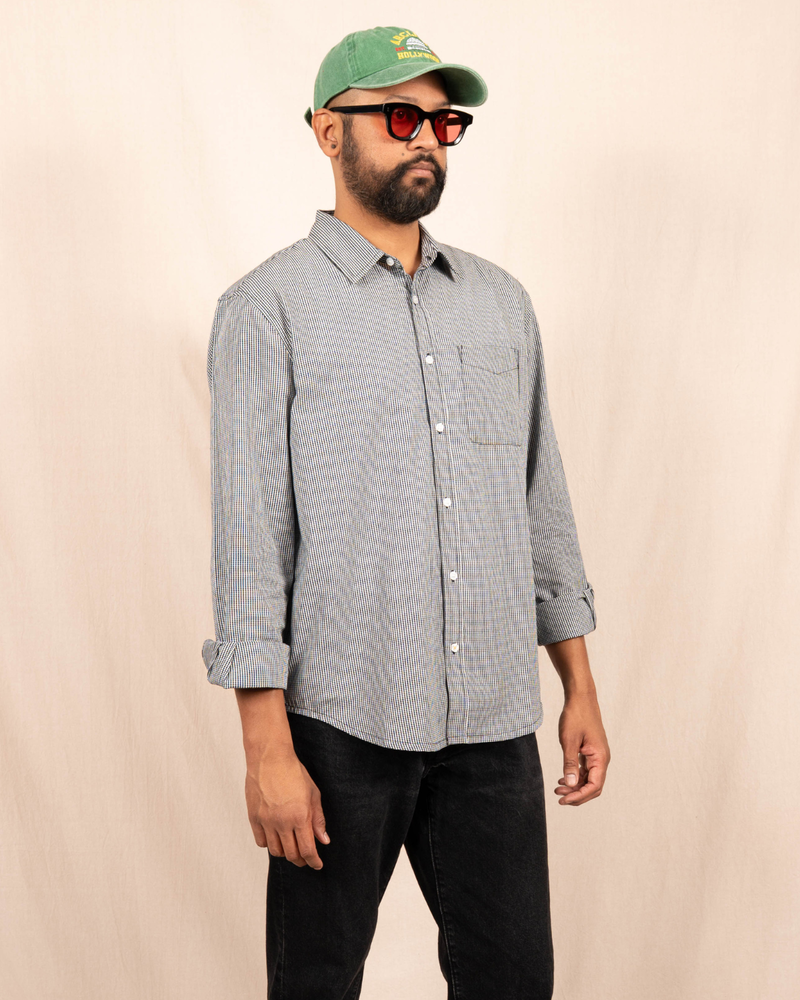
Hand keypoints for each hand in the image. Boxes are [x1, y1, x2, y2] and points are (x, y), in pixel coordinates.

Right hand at [244, 747, 329, 868]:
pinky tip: (276, 838)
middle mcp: (282, 822)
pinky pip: (261, 842)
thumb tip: (323, 840)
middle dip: (301, 860)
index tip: (317, 865)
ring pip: (276, 851)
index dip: (313, 861)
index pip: (307, 850)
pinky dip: (269, 844)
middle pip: (291, 854)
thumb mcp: (313, 794)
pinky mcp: (253, 818)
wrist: (270, 758)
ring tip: (291, 848)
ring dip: (285, 853)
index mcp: (300, 816)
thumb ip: (318, 819)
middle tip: (306, 858)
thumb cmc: (294, 772)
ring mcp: (266, 821)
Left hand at [554, 693, 609, 805]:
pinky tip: (563, 780)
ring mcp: (597, 756)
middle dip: (577, 794)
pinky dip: (576, 777)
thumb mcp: (569, 740)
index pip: (594, 786)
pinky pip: (586, 770)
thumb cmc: (576, 716)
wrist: (580, 698)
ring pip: (589, 779)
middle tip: (559, 797)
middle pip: (593, 786)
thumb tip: (571, 785)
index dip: (579, 796)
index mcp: (600, 758)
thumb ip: (570, 763)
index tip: (564, 800)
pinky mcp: (591, 752)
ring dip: (575, 787)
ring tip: (558, 789)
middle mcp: (602, 759)